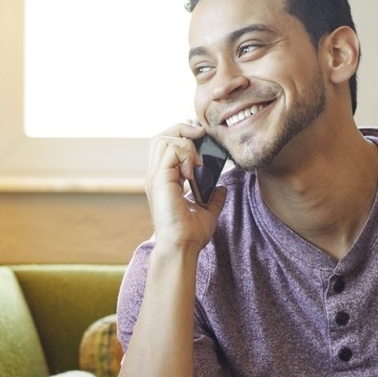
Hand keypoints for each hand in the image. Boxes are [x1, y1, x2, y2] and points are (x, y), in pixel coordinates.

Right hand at [146, 123, 226, 251]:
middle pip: (160, 136)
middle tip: (202, 134)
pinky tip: (194, 169)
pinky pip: (171, 150)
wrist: (182, 247)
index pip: (166, 145)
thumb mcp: (207, 212)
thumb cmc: (190, 235)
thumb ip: (213, 198)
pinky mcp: (160, 179)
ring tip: (197, 158)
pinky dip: (185, 153)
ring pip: (162, 138)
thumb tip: (222, 188)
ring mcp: (156, 177)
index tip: (201, 135)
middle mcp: (156, 176)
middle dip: (182, 129)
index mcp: (164, 180)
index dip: (182, 135)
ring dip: (184, 141)